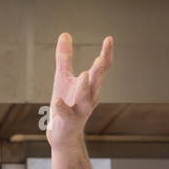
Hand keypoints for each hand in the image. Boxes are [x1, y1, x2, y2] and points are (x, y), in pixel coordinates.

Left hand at [46, 32, 111, 149]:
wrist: (64, 135)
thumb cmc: (66, 103)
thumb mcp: (63, 77)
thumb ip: (64, 57)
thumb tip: (65, 34)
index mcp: (91, 86)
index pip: (102, 69)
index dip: (107, 54)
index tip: (109, 39)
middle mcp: (89, 98)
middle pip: (97, 82)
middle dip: (100, 70)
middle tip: (102, 57)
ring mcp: (79, 111)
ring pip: (85, 99)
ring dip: (85, 87)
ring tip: (84, 74)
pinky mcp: (67, 121)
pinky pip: (65, 114)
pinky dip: (62, 107)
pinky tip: (58, 101)